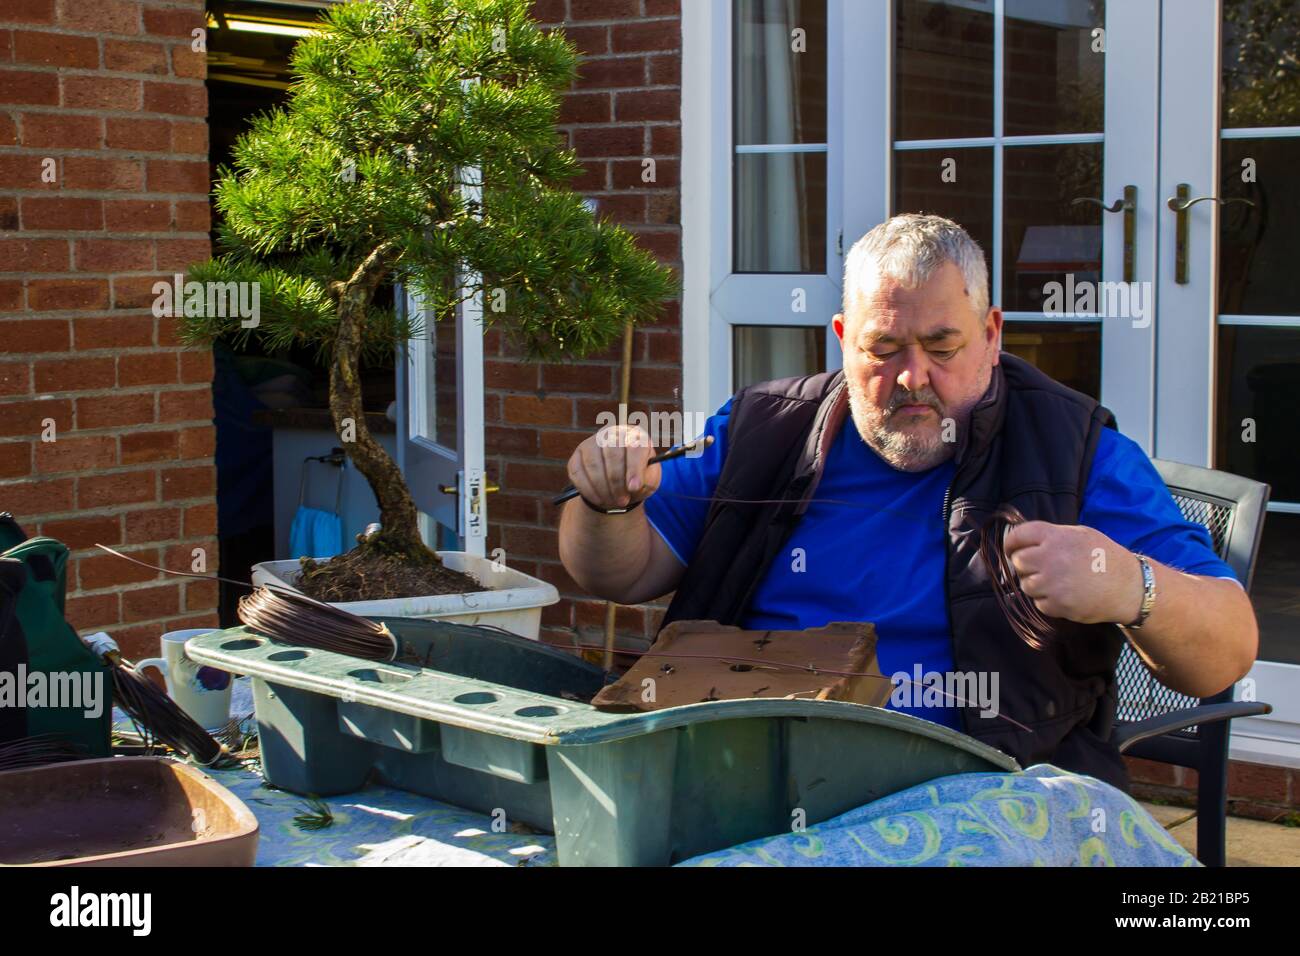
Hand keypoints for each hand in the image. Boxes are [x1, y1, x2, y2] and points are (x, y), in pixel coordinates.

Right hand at [566, 424, 661, 511]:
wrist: (619, 484)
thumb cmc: (638, 478)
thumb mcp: (650, 480)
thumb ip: (647, 480)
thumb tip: (634, 485)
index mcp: (635, 435)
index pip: (634, 446)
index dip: (634, 468)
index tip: (634, 487)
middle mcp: (612, 433)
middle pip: (612, 454)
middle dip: (617, 482)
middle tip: (623, 501)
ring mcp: (592, 443)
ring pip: (593, 464)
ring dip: (603, 488)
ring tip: (613, 502)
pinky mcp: (577, 456)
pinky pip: (578, 472)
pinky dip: (588, 490)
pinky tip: (599, 499)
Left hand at [1001, 520, 1143, 625]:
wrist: (1129, 587)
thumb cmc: (1104, 557)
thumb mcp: (1080, 535)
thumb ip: (1051, 536)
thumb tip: (1021, 542)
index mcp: (1056, 536)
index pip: (1017, 536)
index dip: (1011, 543)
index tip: (1011, 550)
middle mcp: (1051, 557)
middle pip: (1018, 561)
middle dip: (1025, 565)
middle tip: (1039, 568)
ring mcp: (1053, 583)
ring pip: (1025, 584)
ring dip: (1036, 584)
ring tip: (1056, 582)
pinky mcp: (1058, 604)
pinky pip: (1039, 603)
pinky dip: (1048, 601)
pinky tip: (1065, 595)